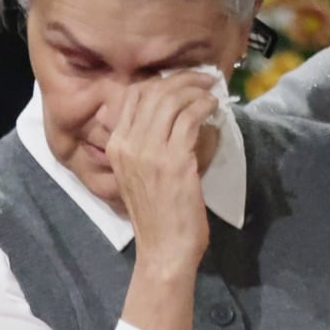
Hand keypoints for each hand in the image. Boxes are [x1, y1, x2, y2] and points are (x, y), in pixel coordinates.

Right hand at [101, 73, 218, 286]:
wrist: (164, 250)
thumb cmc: (157, 218)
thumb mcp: (137, 176)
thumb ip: (144, 146)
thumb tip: (168, 117)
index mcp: (115, 146)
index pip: (132, 96)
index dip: (159, 81)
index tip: (180, 81)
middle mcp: (127, 144)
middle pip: (153, 92)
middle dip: (182, 79)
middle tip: (204, 79)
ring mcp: (149, 152)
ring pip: (173, 100)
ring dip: (196, 90)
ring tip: (211, 92)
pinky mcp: (175, 160)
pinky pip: (190, 118)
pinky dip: (204, 107)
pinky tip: (213, 109)